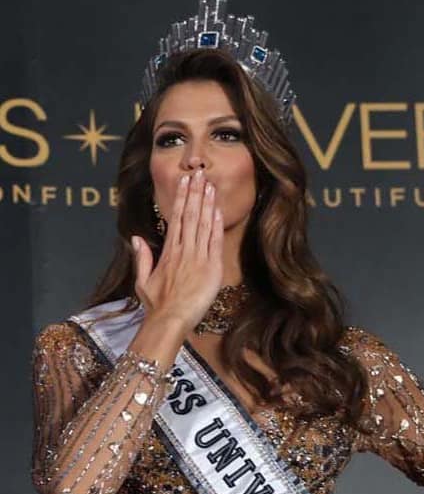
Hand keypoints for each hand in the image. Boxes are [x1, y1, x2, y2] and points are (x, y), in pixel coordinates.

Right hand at [131, 169, 223, 332]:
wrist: (170, 319)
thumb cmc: (157, 305)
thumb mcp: (142, 281)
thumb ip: (141, 258)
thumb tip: (136, 238)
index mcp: (168, 253)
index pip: (176, 219)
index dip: (181, 199)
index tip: (184, 183)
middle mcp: (183, 251)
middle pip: (189, 216)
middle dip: (194, 193)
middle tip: (198, 173)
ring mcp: (197, 258)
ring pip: (202, 224)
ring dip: (206, 203)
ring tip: (209, 184)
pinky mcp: (211, 268)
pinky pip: (214, 242)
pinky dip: (216, 225)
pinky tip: (217, 209)